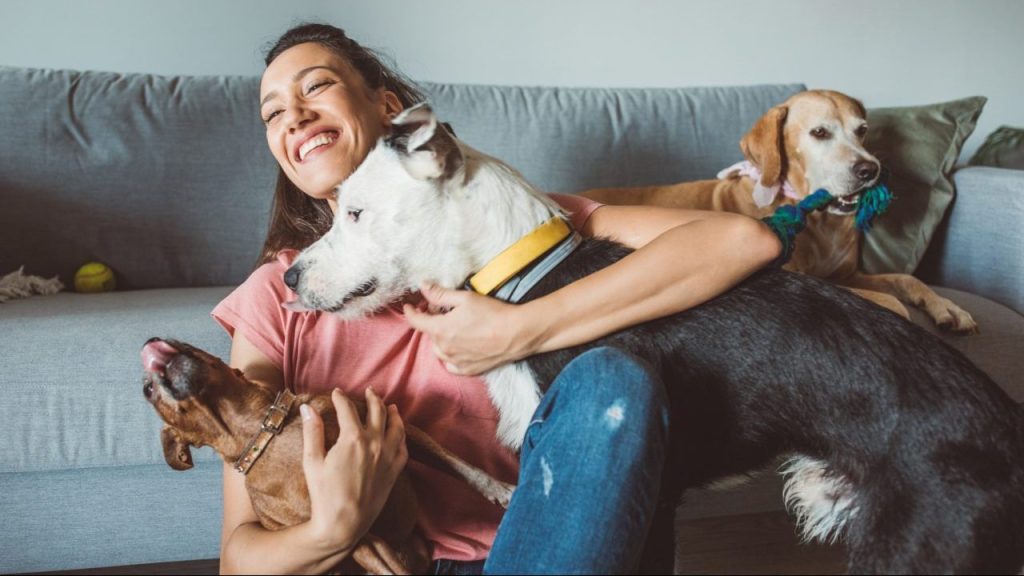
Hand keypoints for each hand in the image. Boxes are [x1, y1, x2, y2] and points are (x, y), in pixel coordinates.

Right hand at [300, 388, 406, 550]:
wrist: (344, 524)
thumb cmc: (324, 494)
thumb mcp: (312, 462)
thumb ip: (312, 432)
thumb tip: (307, 408)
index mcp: (353, 439)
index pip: (348, 409)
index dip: (341, 399)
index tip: (336, 393)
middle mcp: (375, 444)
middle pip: (377, 412)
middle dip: (372, 398)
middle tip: (369, 391)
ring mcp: (388, 457)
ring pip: (396, 427)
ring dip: (393, 413)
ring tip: (390, 406)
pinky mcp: (395, 471)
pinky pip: (403, 448)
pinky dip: (402, 436)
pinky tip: (399, 433)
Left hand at [403, 283, 541, 375]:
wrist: (516, 334)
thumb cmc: (492, 314)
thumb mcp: (465, 298)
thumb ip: (440, 294)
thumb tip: (423, 286)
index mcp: (440, 329)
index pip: (416, 321)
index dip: (410, 312)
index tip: (409, 306)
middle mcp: (444, 348)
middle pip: (429, 334)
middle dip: (432, 322)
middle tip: (443, 312)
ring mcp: (455, 361)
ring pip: (439, 349)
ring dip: (441, 339)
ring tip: (454, 329)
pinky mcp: (467, 370)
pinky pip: (451, 364)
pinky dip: (451, 355)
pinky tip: (461, 346)